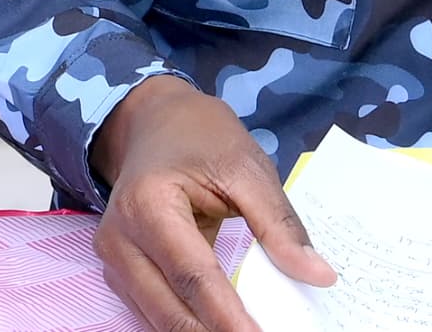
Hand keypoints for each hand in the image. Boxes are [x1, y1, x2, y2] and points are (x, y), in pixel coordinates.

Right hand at [91, 75, 335, 331]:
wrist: (151, 121)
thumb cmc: (200, 136)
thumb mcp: (247, 167)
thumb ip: (279, 224)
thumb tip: (317, 275)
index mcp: (149, 204)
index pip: (194, 276)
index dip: (228, 317)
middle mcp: (120, 239)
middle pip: (170, 309)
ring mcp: (114, 259)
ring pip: (158, 320)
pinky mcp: (119, 272)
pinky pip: (153, 312)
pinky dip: (189, 325)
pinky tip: (221, 328)